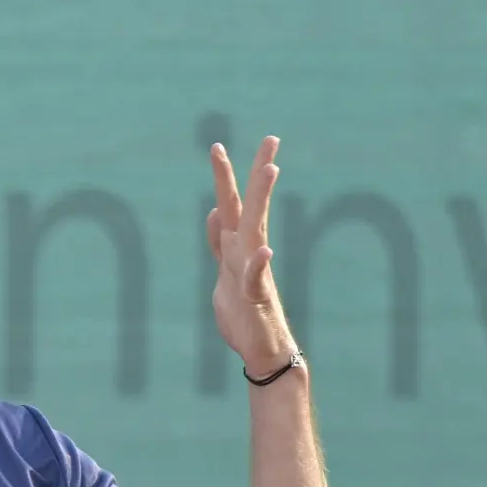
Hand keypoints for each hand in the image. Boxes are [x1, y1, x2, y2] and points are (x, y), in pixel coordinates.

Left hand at [207, 136, 296, 375]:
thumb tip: (214, 212)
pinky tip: (264, 250)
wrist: (259, 348)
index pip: (230, 204)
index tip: (217, 146)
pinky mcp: (256, 297)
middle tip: (270, 138)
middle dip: (257, 172)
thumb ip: (219, 243)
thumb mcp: (223, 271)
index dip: (224, 177)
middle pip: (250, 205)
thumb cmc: (241, 310)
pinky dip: (258, 264)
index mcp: (235, 246)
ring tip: (271, 169)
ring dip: (262, 200)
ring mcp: (254, 271)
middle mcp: (248, 251)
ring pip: (256, 229)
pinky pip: (257, 278)